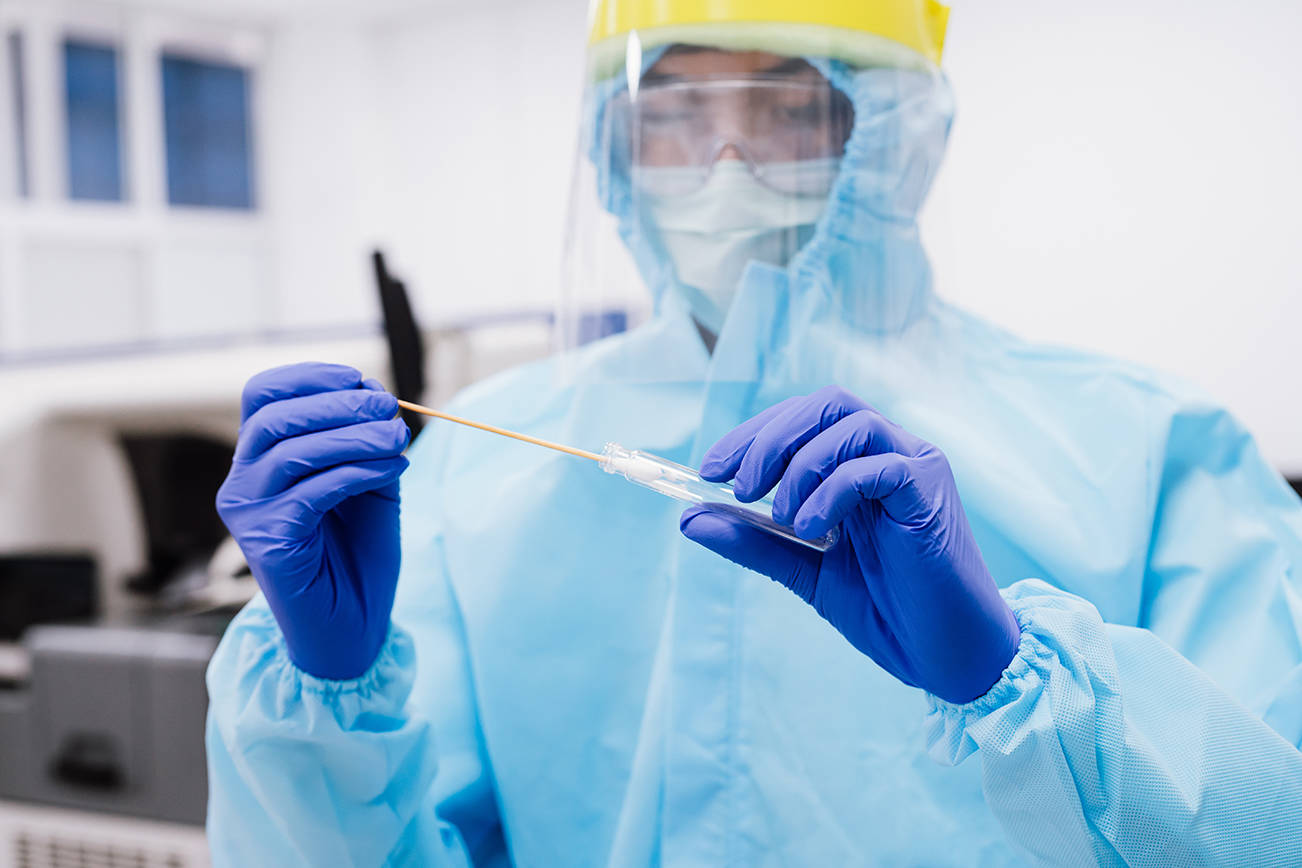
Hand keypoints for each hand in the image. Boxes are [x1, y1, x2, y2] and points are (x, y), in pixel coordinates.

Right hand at [216, 363, 409, 679]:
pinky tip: (395, 469)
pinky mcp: (267, 541)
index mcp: (260, 458)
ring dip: (354, 436)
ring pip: (292, 451)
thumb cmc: (359, 552)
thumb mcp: (368, 480)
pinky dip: (359, 471)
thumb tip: (375, 393)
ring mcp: (248, 513)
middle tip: (389, 410)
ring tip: (398, 439)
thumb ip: (365, 439)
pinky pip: (313, 491)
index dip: (309, 377)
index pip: (262, 394)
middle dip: (338, 404)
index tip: (361, 379)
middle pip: (274, 417)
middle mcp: (242, 481)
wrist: (353, 624)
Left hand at [680, 386, 1019, 703]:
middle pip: (824, 404)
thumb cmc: (888, 613)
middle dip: (769, 438)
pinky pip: (876, 464)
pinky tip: (812, 530)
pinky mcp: (930, 488)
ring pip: (848, 421)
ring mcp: (915, 464)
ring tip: (780, 517)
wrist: (945, 656)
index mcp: (860, 464)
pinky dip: (832, 490)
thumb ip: (753, 541)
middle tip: (737, 487)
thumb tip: (688, 518)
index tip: (710, 471)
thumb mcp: (805, 570)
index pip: (802, 418)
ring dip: (799, 463)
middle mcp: (891, 452)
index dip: (753, 434)